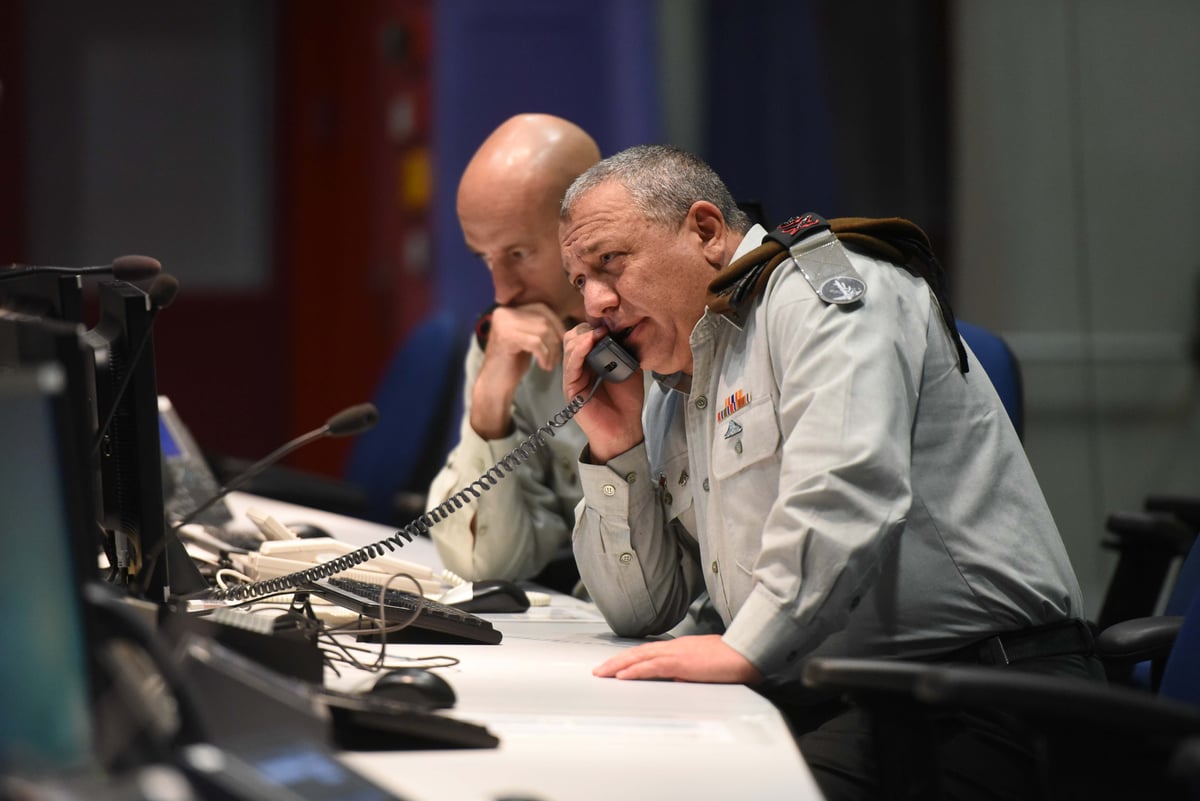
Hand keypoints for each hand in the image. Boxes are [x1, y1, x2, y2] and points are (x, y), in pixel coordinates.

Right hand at [470, 303, 566, 438]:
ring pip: (542, 331)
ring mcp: (503, 324)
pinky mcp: (506, 338)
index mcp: (508, 309)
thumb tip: (565, 321)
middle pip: (543, 319)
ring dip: (552, 350)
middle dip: (555, 340)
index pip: (541, 308)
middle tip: (555, 358)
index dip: (556, 323)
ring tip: (549, 364)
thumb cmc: (513, 363)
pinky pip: (536, 342)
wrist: (494, 385)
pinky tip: (543, 366)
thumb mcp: (527, 337)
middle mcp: (503, 312)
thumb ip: (539, 325)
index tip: (562, 340)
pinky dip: (545, 355)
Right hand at [563, 323, 644, 461]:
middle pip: (573, 337)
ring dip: (584, 336)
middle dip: (587, 328)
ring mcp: (573, 377)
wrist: (624, 428)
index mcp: (591, 360)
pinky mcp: (570, 389)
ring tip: (600, 333)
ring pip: (569, 347)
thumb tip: (624, 328)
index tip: (610, 320)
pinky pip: (570, 365)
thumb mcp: (629, 367)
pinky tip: (589, 342)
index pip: (584, 334)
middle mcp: (579, 367)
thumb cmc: (627, 401)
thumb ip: (623, 349)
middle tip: (605, 327)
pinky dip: (579, 351)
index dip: (595, 325)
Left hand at [593, 635, 763, 684]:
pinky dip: (635, 671)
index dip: (628, 658)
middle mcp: (674, 647)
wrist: (747, 653)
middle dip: (616, 661)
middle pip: (638, 653)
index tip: (614, 665)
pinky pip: (652, 667)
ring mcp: (677, 653)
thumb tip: (677, 679)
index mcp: (680, 647)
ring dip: (618, 666)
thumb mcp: (704, 665)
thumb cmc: (731, 660)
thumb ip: (689, 670)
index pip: (647, 652)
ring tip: (602, 673)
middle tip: (598, 670)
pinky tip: (622, 676)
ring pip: (640, 658)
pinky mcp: (681, 663)